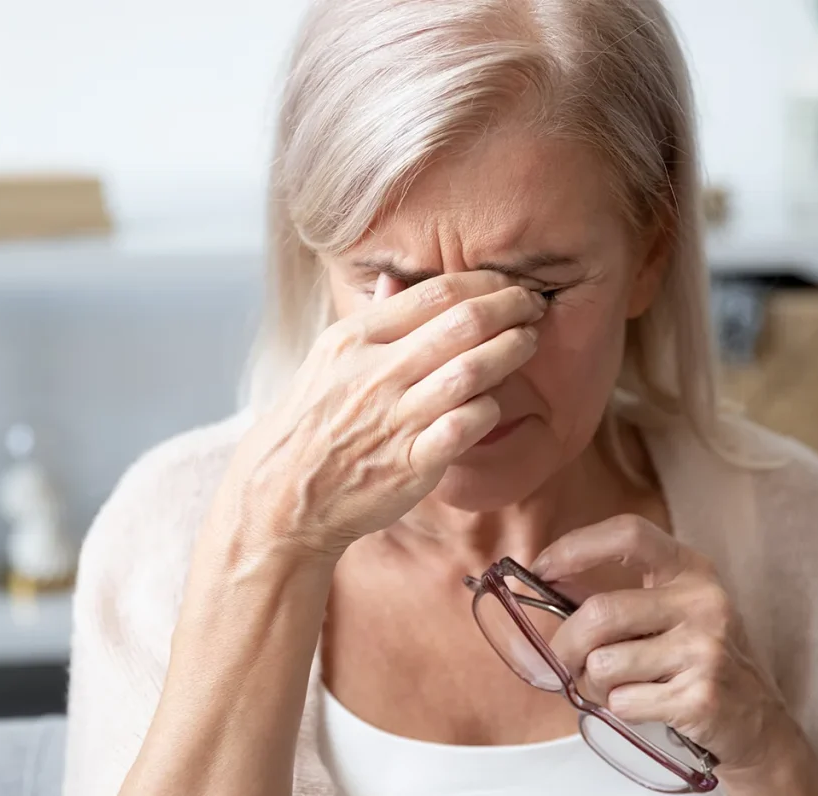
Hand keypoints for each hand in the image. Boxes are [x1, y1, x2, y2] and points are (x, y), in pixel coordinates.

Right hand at [216, 271, 544, 564]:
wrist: (284, 495)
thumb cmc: (312, 424)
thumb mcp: (326, 361)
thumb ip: (370, 322)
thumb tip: (396, 279)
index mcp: (353, 340)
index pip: (433, 293)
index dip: (483, 283)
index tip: (507, 284)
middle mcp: (374, 373)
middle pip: (461, 324)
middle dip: (509, 307)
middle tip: (533, 305)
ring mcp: (394, 419)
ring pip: (470, 371)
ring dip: (509, 351)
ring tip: (528, 342)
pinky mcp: (411, 463)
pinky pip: (466, 426)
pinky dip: (489, 409)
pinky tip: (495, 402)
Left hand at [532, 514, 796, 775]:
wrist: (758, 724)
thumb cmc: (697, 661)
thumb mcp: (668, 614)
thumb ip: (612, 595)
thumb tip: (545, 579)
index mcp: (691, 569)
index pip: (629, 533)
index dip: (576, 546)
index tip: (539, 568)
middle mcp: (703, 601)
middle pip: (599, 612)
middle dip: (565, 644)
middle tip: (563, 661)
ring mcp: (706, 648)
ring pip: (603, 663)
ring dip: (593, 684)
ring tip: (621, 685)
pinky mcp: (701, 697)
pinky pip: (622, 701)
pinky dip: (619, 708)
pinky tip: (648, 705)